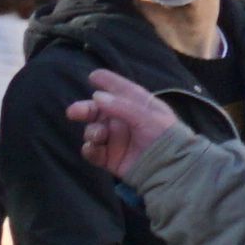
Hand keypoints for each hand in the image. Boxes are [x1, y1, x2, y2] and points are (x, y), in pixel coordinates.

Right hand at [69, 69, 184, 177]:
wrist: (170, 168)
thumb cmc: (165, 137)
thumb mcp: (148, 118)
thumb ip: (122, 106)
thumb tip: (96, 96)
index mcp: (138, 107)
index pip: (121, 90)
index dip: (108, 82)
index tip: (94, 76)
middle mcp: (124, 120)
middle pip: (97, 111)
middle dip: (84, 109)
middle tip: (74, 112)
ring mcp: (116, 139)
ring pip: (93, 130)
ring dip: (91, 131)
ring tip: (98, 135)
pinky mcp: (110, 157)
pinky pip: (92, 151)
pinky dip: (90, 149)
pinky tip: (93, 148)